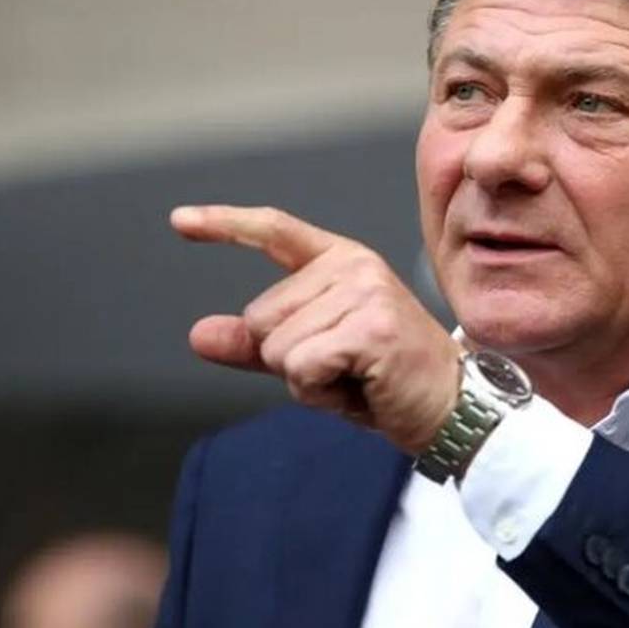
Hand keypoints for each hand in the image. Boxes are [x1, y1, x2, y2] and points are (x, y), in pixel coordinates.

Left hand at [170, 204, 461, 454]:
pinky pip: (300, 368)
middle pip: (260, 317)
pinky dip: (320, 393)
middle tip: (345, 367)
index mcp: (342, 260)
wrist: (449, 407)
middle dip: (289, 360)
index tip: (179, 220)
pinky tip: (361, 388)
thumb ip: (257, 343)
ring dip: (306, 381)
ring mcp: (366, 293)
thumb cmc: (385, 379)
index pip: (276, 231)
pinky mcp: (372, 328)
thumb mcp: (312, 357)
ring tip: (357, 378)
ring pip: (277, 347)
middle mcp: (354, 266)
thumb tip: (197, 334)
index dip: (225, 225)